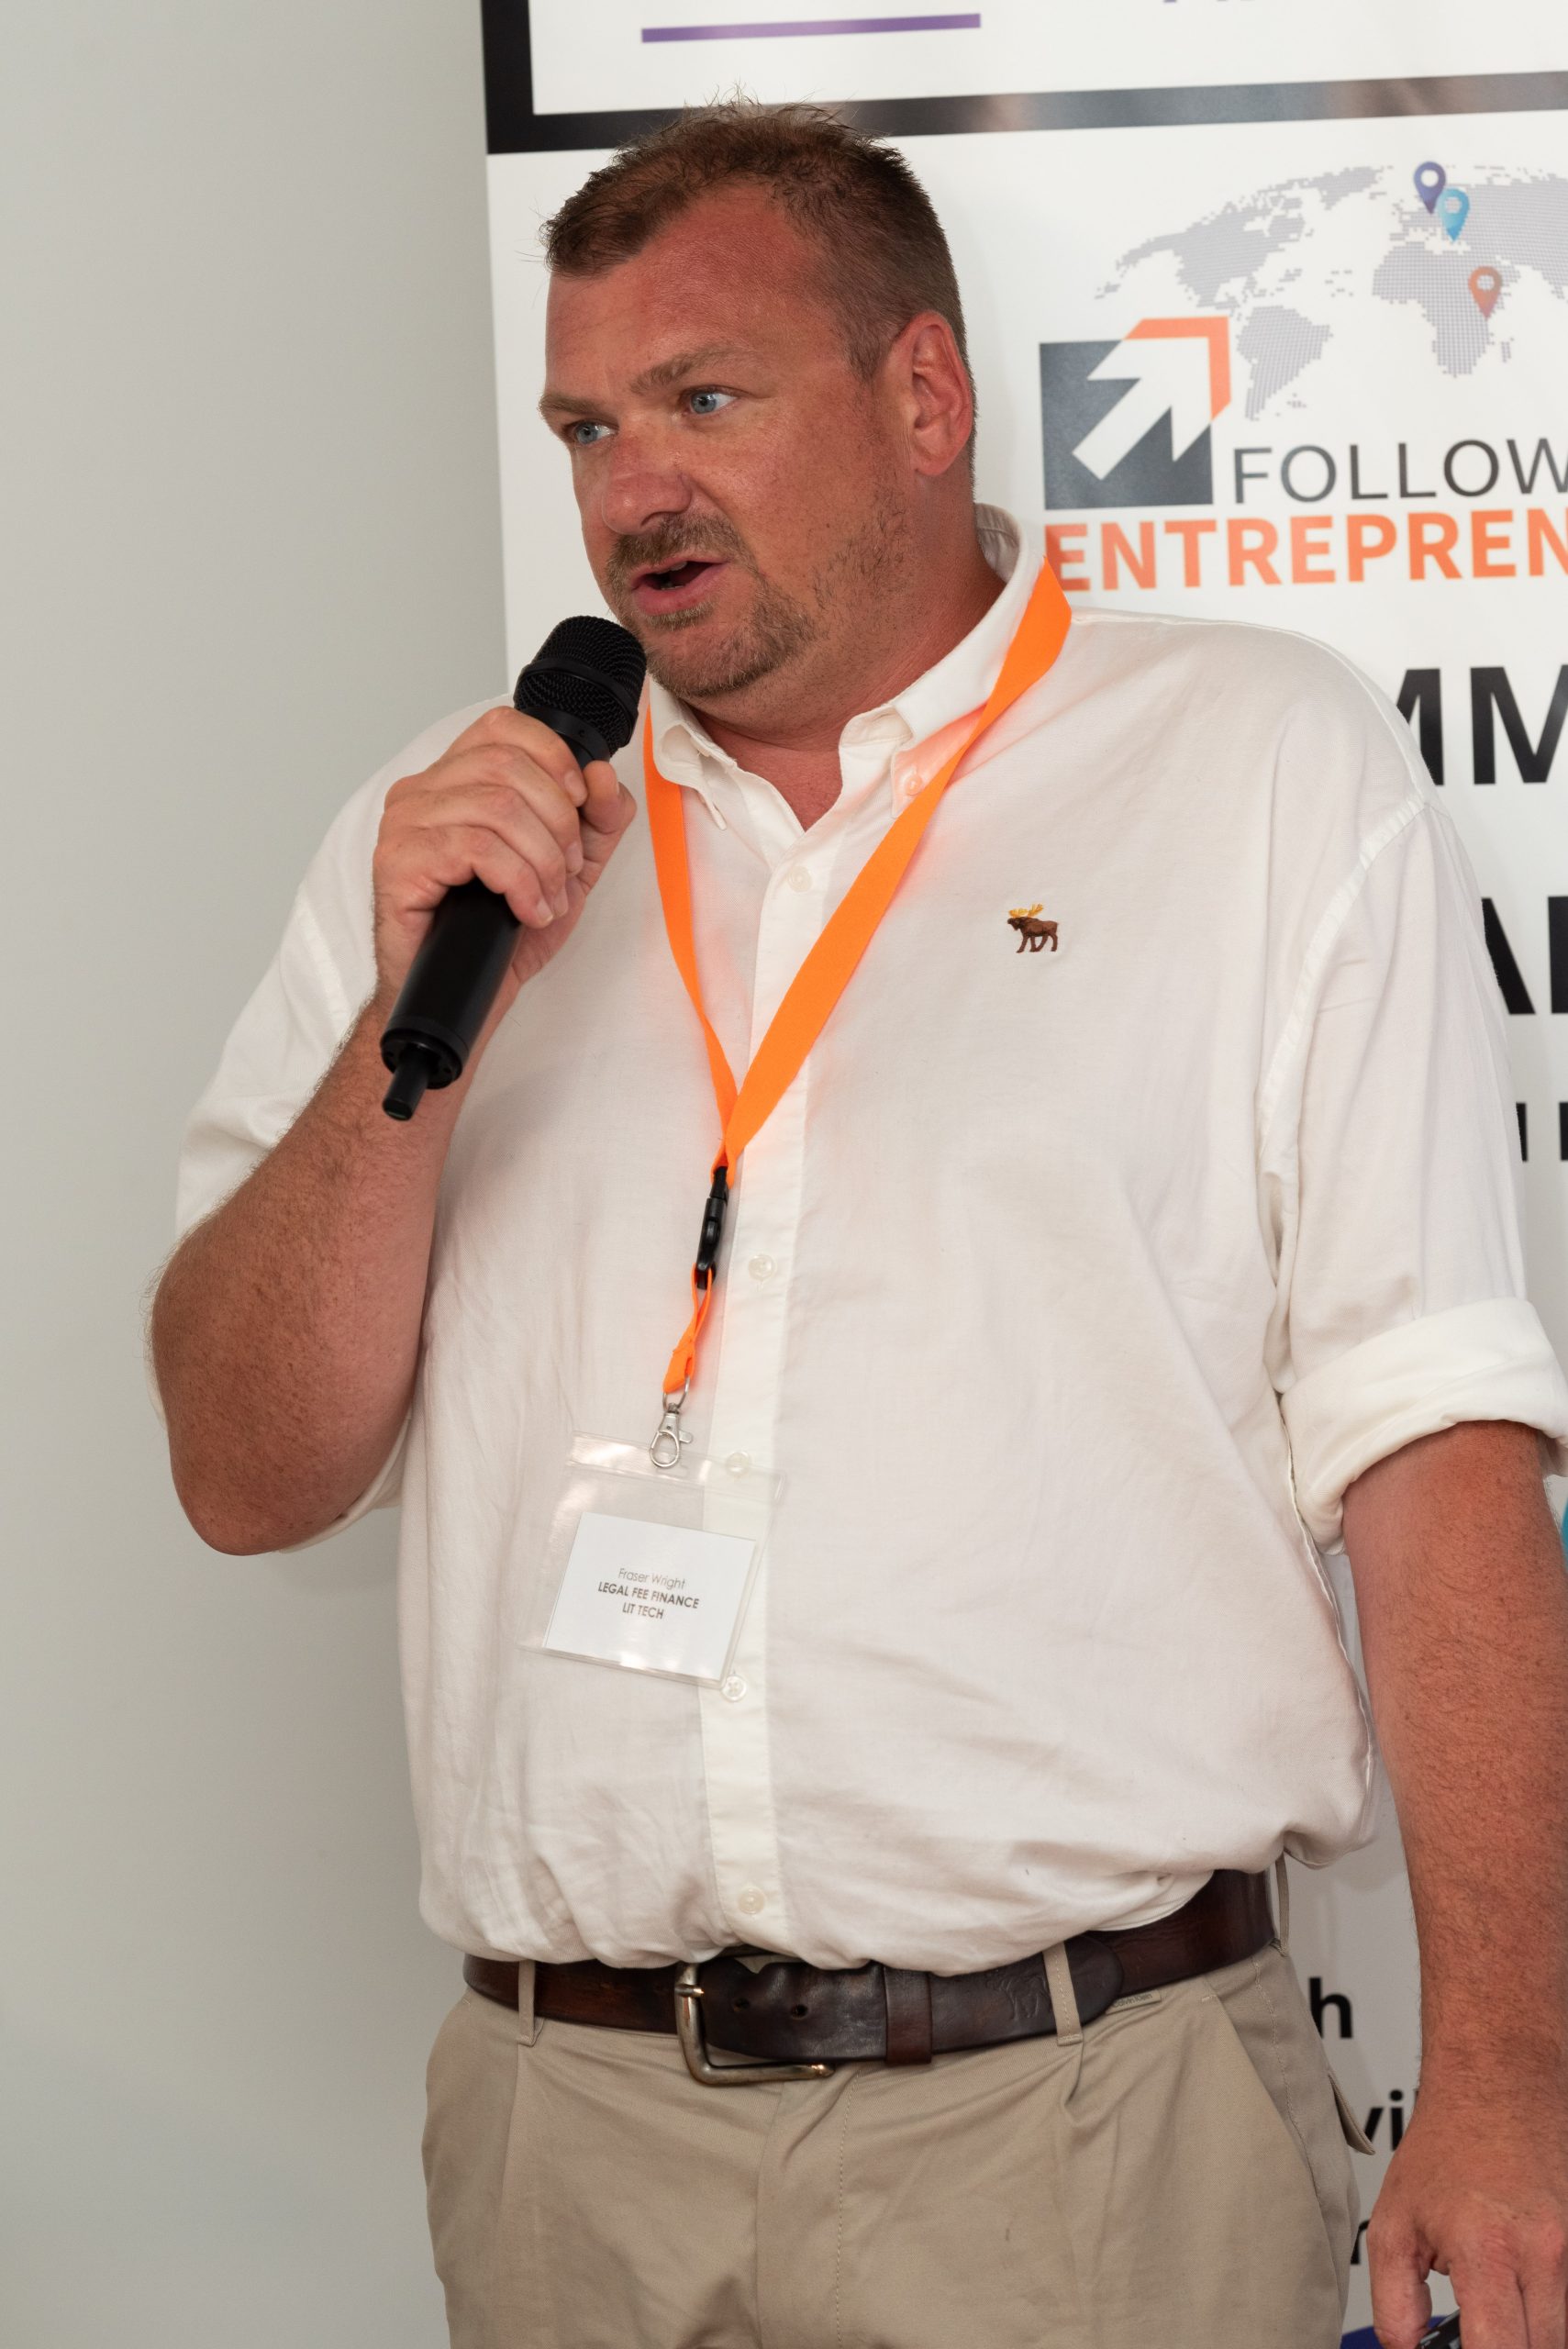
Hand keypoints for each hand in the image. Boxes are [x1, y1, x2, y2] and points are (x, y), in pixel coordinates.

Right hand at [371, 702, 637, 1019]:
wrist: (463, 995)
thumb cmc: (499, 932)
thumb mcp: (568, 868)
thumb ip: (597, 820)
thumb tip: (603, 777)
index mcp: (455, 780)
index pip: (503, 726)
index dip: (554, 757)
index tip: (579, 805)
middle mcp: (422, 791)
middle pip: (507, 764)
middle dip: (558, 821)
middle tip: (565, 870)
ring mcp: (404, 823)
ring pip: (496, 807)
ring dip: (542, 860)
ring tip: (547, 899)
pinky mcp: (398, 861)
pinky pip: (476, 849)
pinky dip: (518, 882)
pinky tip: (525, 910)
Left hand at [1369, 2071, 1567, 2348]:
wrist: (1498, 2083)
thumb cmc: (1446, 2146)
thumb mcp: (1393, 2224)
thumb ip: (1394, 2301)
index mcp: (1487, 2251)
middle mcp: (1543, 2254)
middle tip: (1479, 2331)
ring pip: (1562, 2330)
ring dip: (1529, 2332)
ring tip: (1495, 2303)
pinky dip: (1546, 2308)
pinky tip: (1519, 2285)